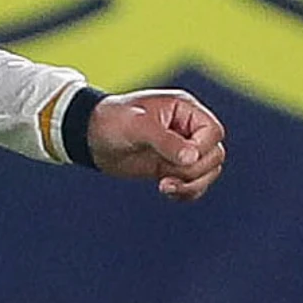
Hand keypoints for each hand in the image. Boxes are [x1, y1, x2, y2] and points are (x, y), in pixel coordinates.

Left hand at [85, 89, 225, 201]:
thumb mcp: (136, 126)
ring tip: (164, 187)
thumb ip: (165, 141)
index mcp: (184, 109)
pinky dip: (186, 192)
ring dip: (191, 185)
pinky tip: (167, 192)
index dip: (201, 149)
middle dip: (194, 171)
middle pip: (214, 155)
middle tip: (166, 177)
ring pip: (207, 172)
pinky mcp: (171, 166)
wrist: (89, 137)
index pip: (213, 132)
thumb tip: (191, 159)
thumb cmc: (111, 121)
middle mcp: (187, 128)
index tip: (179, 159)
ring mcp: (181, 149)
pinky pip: (194, 184)